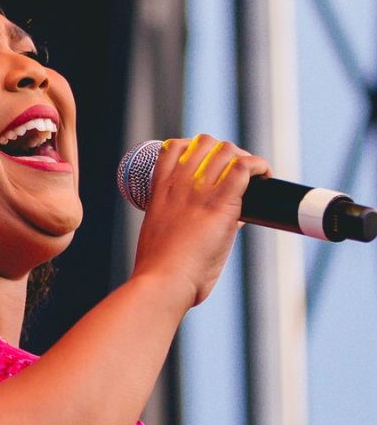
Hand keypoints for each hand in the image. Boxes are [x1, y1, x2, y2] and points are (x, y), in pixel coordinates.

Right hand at [131, 134, 270, 306]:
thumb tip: (224, 219)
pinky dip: (259, 166)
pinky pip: (244, 168)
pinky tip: (264, 176)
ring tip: (253, 175)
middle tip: (235, 172)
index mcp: (160, 191)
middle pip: (205, 142)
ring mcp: (199, 192)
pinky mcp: (221, 205)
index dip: (194, 147)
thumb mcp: (161, 235)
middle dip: (224, 151)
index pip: (173, 147)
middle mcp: (178, 185)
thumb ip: (183, 221)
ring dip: (244, 157)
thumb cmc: (160, 269)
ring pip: (227, 150)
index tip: (207, 162)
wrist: (163, 281)